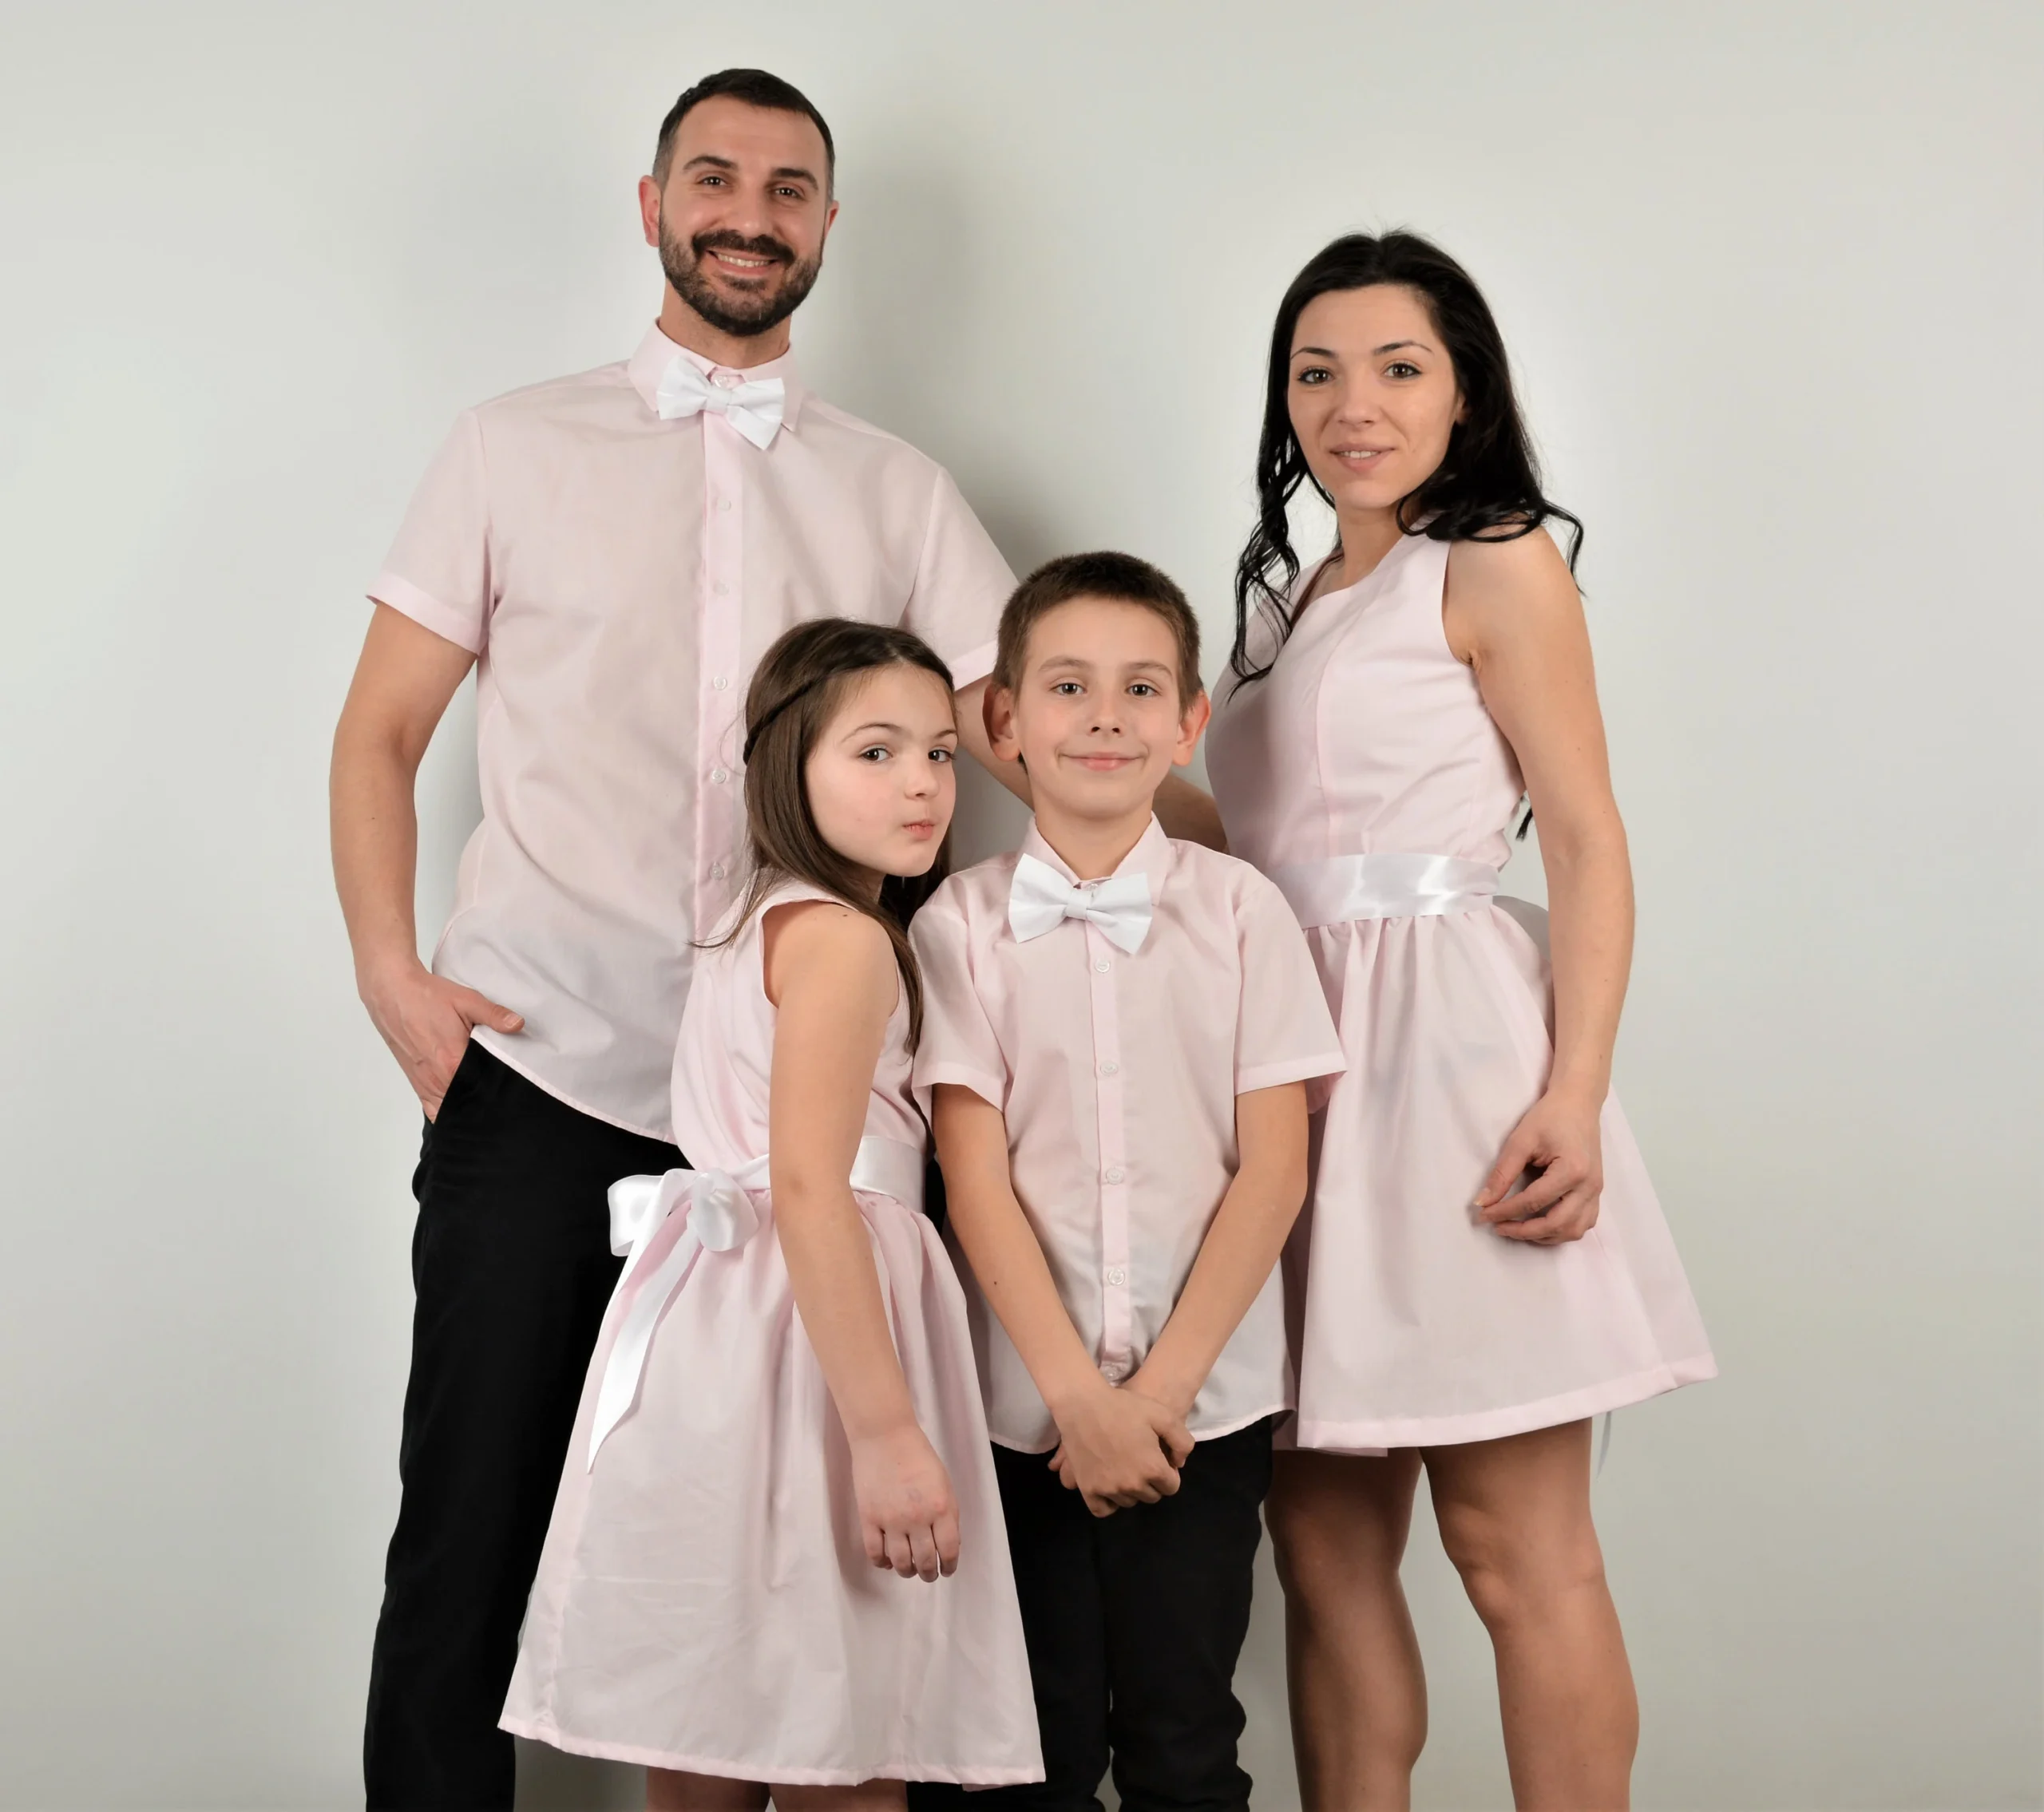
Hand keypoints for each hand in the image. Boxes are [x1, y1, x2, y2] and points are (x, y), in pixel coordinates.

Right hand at [358, 953, 522, 1119]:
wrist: (392, 993)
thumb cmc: (427, 997)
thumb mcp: (466, 1000)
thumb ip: (494, 1015)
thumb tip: (518, 1024)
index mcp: (453, 1063)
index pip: (484, 1090)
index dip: (500, 1091)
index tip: (512, 1088)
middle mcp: (438, 1079)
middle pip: (468, 1103)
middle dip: (485, 1101)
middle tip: (501, 1095)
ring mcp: (425, 1083)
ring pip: (451, 1109)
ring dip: (466, 1107)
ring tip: (483, 1099)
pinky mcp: (415, 1082)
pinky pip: (433, 1108)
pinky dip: (447, 1109)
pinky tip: (459, 1103)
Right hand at [850, 1423, 959, 1580]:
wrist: (885, 1437)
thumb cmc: (919, 1456)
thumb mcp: (944, 1483)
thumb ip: (947, 1514)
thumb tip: (946, 1544)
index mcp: (941, 1507)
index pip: (948, 1550)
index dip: (949, 1566)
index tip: (946, 1570)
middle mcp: (918, 1518)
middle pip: (925, 1561)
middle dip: (929, 1573)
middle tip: (928, 1574)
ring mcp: (891, 1520)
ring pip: (901, 1562)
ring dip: (907, 1571)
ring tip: (910, 1570)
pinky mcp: (869, 1519)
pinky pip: (875, 1553)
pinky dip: (882, 1563)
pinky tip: (888, 1561)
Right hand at [1046, 1379, 1191, 1516]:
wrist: (1082, 1405)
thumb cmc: (1123, 1407)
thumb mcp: (1162, 1415)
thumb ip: (1182, 1441)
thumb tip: (1179, 1464)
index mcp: (1153, 1468)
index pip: (1171, 1487)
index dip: (1168, 1472)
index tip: (1158, 1458)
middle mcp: (1133, 1485)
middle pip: (1151, 1496)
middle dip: (1151, 1482)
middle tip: (1140, 1461)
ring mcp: (1109, 1489)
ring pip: (1129, 1502)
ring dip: (1132, 1491)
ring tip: (1125, 1469)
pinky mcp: (1088, 1490)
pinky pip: (1103, 1510)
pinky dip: (1109, 1503)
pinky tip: (1110, 1486)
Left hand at [1473, 1085, 1604, 1242]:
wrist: (1578, 1103)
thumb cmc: (1550, 1117)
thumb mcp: (1521, 1140)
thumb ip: (1502, 1173)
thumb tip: (1482, 1201)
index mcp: (1572, 1170)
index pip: (1533, 1202)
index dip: (1505, 1211)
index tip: (1483, 1215)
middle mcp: (1589, 1186)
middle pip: (1556, 1224)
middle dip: (1524, 1231)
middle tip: (1498, 1227)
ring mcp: (1596, 1191)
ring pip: (1573, 1230)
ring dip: (1544, 1236)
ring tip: (1517, 1228)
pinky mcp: (1596, 1192)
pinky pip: (1584, 1223)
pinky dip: (1561, 1230)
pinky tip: (1541, 1224)